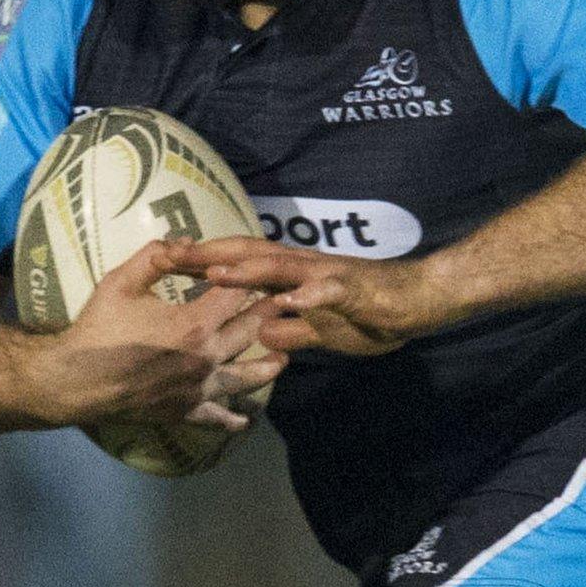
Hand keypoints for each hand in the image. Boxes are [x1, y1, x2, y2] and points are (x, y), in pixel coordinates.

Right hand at [24, 238, 288, 427]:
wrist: (73, 381)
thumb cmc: (98, 328)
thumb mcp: (121, 282)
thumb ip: (156, 256)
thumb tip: (187, 242)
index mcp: (194, 323)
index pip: (238, 294)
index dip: (253, 277)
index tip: (268, 269)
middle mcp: (206, 357)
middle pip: (252, 332)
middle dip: (272, 315)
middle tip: (290, 305)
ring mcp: (199, 388)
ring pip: (247, 377)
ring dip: (268, 366)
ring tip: (284, 358)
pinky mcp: (185, 410)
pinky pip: (216, 417)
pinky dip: (232, 419)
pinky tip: (244, 420)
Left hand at [169, 237, 459, 356]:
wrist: (420, 299)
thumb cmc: (372, 313)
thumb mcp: (321, 332)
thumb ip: (291, 330)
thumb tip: (260, 332)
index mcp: (293, 277)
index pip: (240, 265)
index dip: (203, 263)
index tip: (165, 262)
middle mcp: (303, 268)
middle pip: (248, 256)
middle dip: (209, 256)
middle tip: (166, 254)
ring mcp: (327, 276)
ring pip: (281, 267)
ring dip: (246, 270)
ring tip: (212, 272)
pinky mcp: (353, 290)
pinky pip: (328, 292)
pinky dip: (307, 295)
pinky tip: (287, 300)